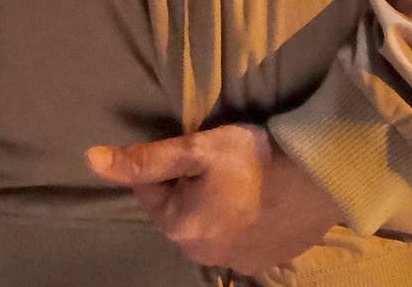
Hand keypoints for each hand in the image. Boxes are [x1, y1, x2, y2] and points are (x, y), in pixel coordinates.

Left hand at [88, 123, 344, 276]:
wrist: (321, 179)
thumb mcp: (197, 149)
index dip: (168, 164)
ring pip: (208, 227)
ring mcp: (235, 263)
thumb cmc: (256, 158)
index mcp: (180, 228)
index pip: (150, 189)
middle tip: (220, 164)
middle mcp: (202, 254)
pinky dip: (241, 222)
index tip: (195, 149)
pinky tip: (259, 201)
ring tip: (241, 181)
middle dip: (189, 188)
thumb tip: (91, 160)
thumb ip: (145, 159)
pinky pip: (237, 240)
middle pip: (179, 211)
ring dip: (215, 206)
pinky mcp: (263, 263)